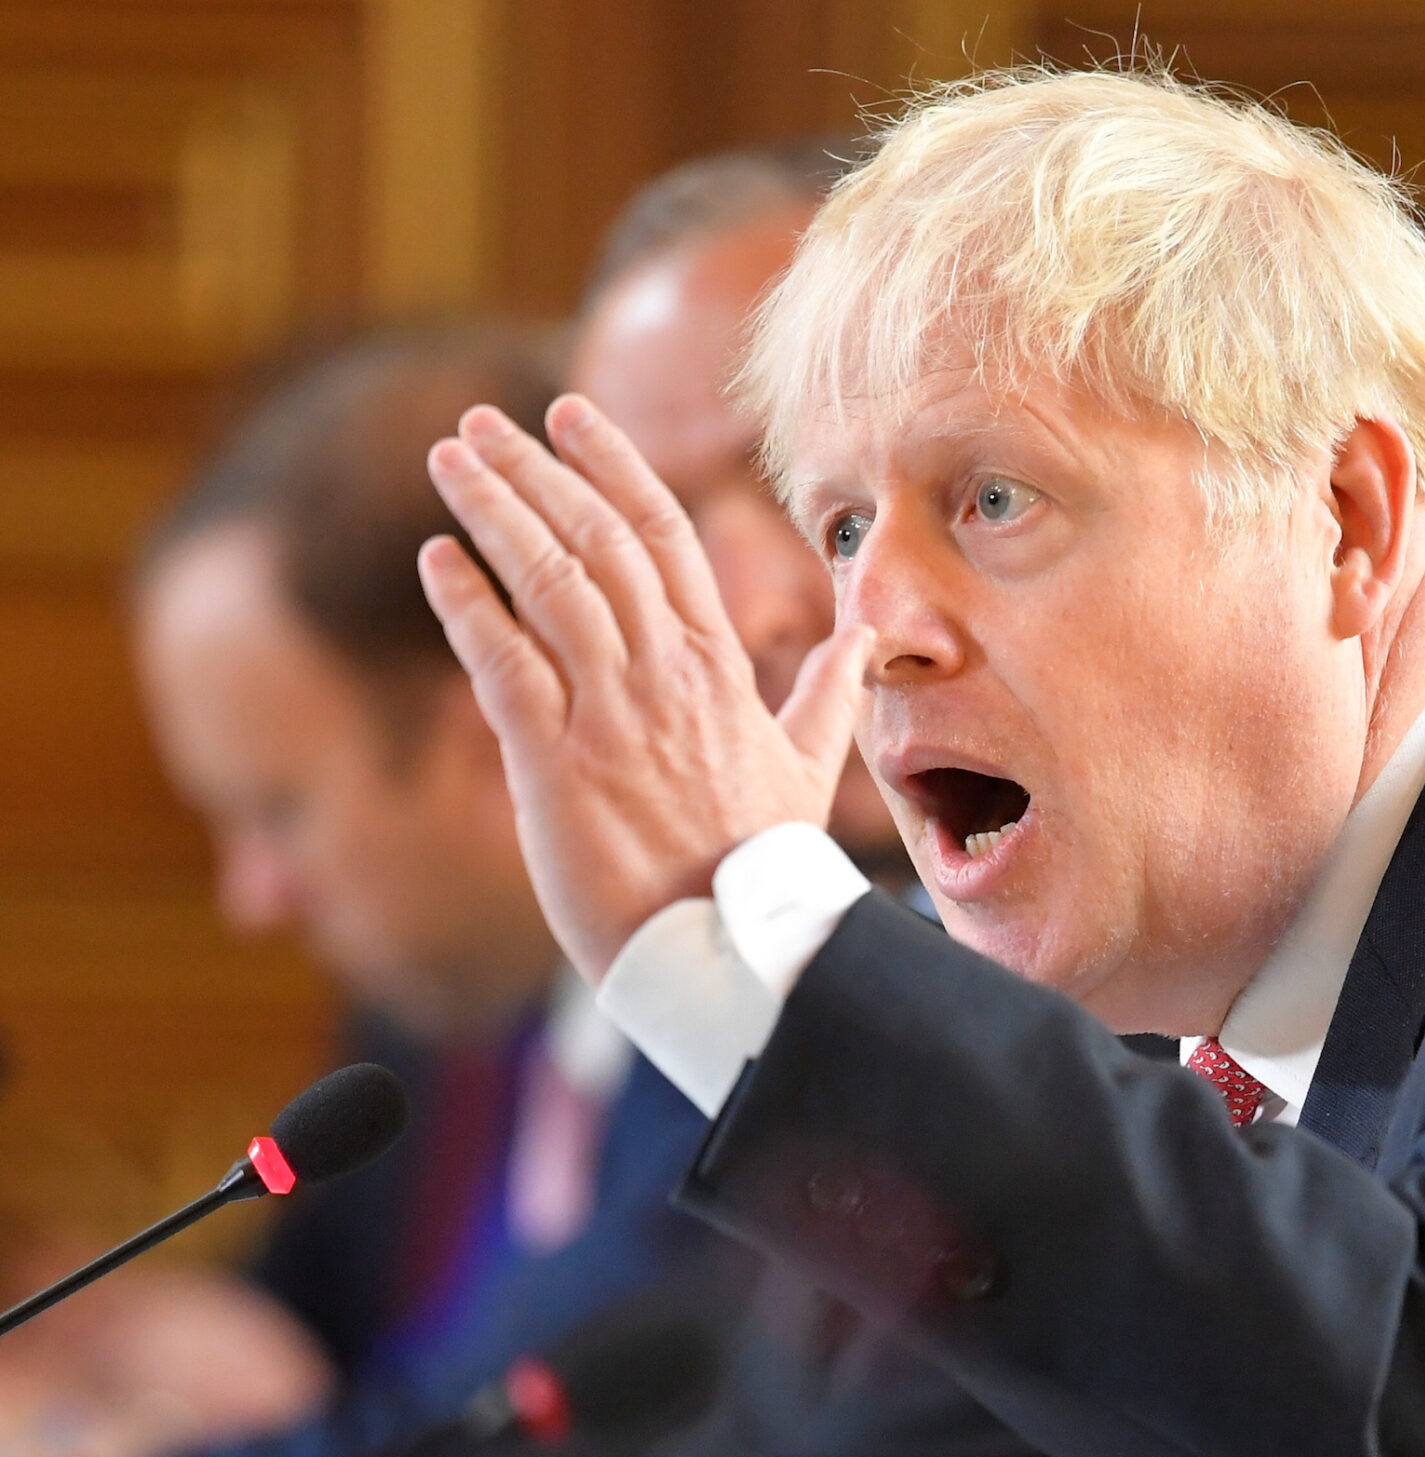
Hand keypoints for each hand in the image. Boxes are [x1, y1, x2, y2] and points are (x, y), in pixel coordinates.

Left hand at [420, 397, 863, 980]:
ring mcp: (611, 716)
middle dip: (535, 472)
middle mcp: (665, 676)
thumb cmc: (767, 866)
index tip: (571, 416)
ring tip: (447, 460)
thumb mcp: (810, 768)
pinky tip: (436, 562)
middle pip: (595, 543)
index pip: (663, 538)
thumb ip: (829, 692)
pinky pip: (502, 665)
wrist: (736, 951)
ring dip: (493, 514)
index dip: (613, 468)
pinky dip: (466, 607)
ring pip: (548, 586)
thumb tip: (867, 635)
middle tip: (482, 420)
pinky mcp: (557, 765)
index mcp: (720, 668)